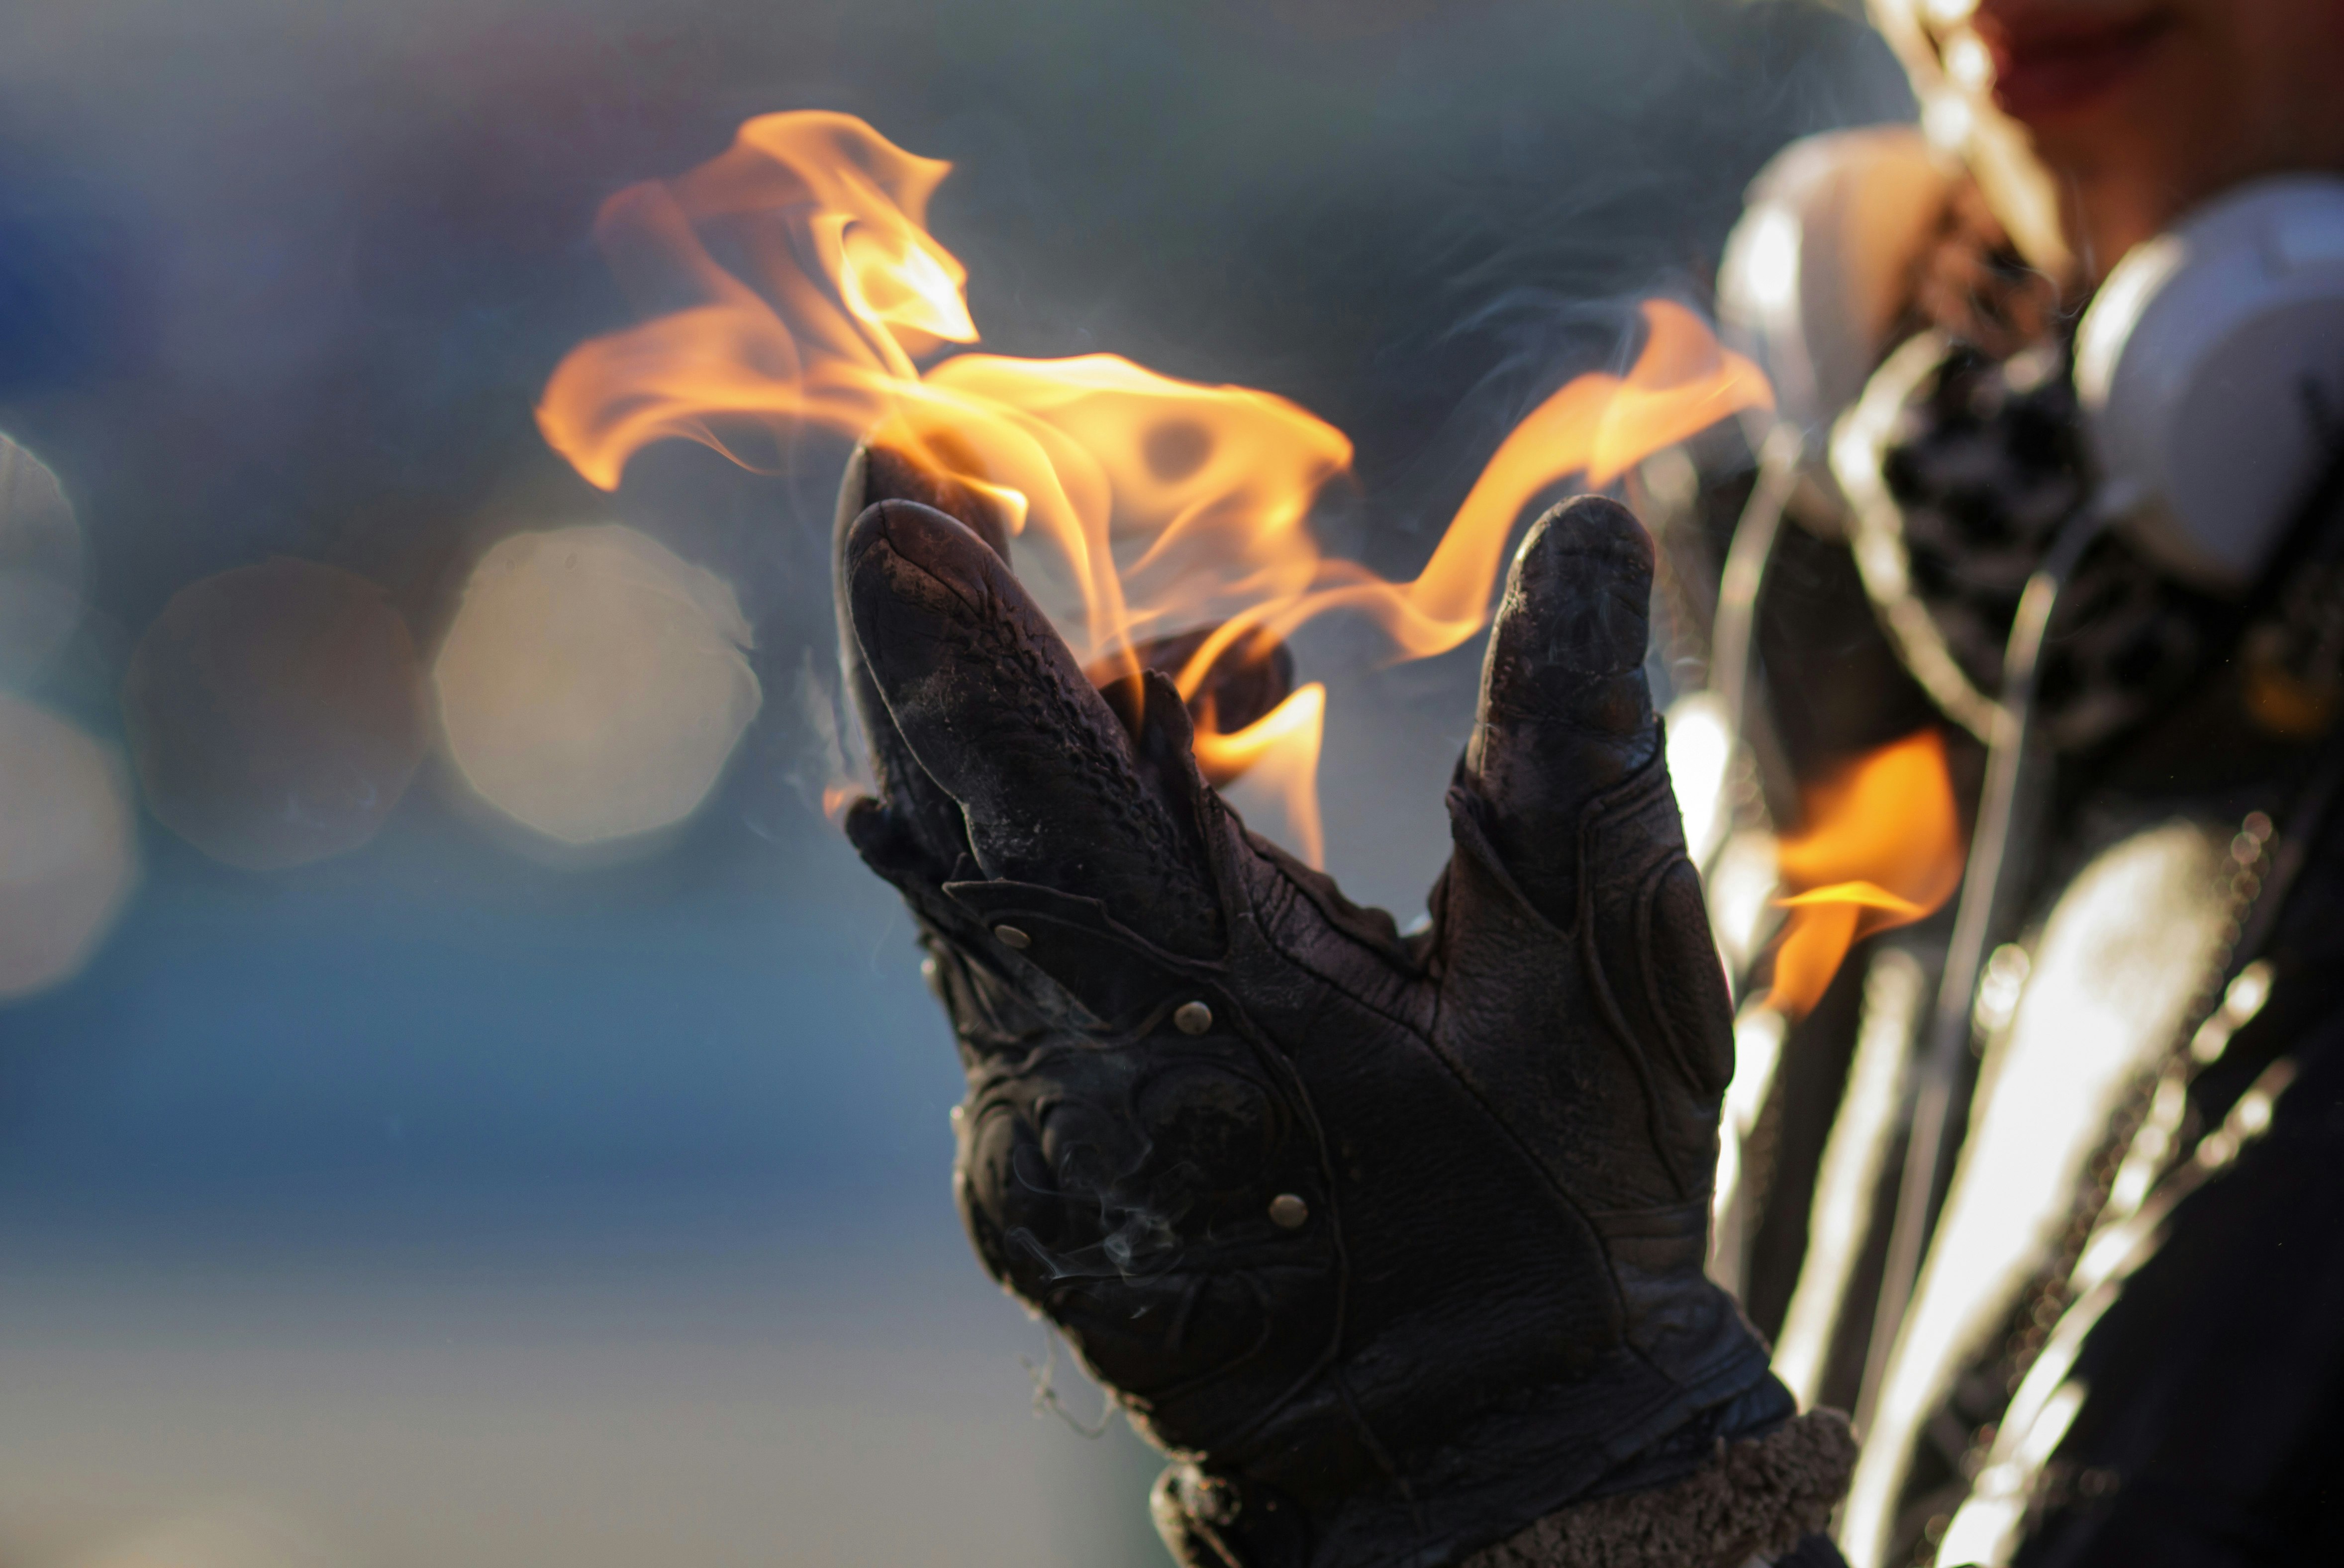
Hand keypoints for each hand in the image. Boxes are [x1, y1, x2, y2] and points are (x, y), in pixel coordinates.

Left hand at [834, 447, 1813, 1567]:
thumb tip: (1589, 530)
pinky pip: (987, 954)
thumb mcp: (1607, 982)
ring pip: (956, 875)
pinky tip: (1133, 769)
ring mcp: (1025, 1123)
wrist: (1489, 1451)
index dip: (961, 621)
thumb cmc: (1562, 1220)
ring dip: (1013, 734)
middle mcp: (1074, 1061)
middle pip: (944, 804)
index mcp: (1213, 999)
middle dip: (928, 630)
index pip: (1043, 775)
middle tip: (925, 469)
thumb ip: (1577, 745)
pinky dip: (1033, 843)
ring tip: (1160, 645)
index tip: (896, 476)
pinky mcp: (1023, 1155)